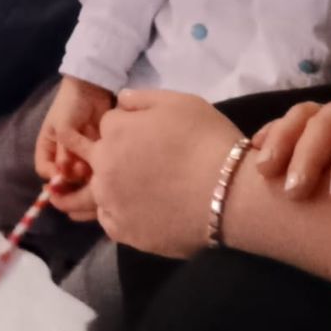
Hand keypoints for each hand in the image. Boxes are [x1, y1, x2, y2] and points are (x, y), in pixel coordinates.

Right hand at [35, 75, 113, 220]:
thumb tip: (64, 173)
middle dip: (71, 180)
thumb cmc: (71, 104)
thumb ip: (63, 150)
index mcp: (48, 147)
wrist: (93, 90)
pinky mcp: (96, 154)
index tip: (62, 178)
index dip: (51, 178)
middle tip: (81, 172)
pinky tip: (101, 166)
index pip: (44, 170)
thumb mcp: (62, 126)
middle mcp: (62, 154)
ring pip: (80, 177)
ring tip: (91, 166)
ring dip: (85, 177)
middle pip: (63, 178)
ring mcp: (79, 155)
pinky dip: (97, 172)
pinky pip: (94, 170)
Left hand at [87, 89, 243, 257]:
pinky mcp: (123, 232)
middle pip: (101, 155)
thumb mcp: (178, 102)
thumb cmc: (206, 142)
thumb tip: (120, 101)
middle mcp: (103, 165)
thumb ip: (141, 98)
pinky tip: (145, 210)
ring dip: (117, 185)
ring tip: (151, 189)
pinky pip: (110, 218)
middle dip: (120, 155)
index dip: (131, 127)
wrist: (230, 195)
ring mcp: (111, 201)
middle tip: (153, 164)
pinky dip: (122, 213)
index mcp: (115, 130)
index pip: (110, 123)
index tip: (152, 137)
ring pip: (102, 187)